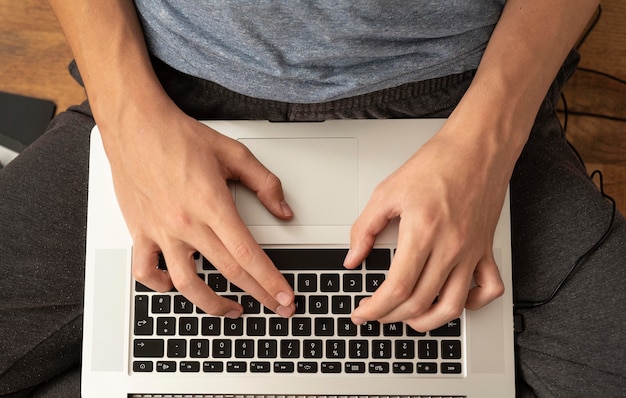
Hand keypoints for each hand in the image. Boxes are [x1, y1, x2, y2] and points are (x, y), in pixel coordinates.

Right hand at [101, 104, 295, 317]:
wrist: (136, 125)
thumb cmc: (179, 137)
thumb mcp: (233, 153)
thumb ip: (264, 183)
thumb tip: (284, 210)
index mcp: (212, 204)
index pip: (247, 253)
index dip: (270, 280)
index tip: (285, 297)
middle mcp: (186, 222)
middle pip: (228, 271)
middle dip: (258, 294)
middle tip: (275, 307)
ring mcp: (160, 230)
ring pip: (186, 283)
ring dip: (212, 304)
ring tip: (232, 311)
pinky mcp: (140, 231)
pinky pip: (145, 270)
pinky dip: (159, 285)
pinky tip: (174, 286)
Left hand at [344, 123, 506, 331]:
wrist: (476, 148)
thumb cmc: (436, 163)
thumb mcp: (387, 192)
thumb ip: (364, 228)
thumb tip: (352, 258)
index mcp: (423, 232)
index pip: (397, 288)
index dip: (375, 308)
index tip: (362, 312)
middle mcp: (450, 247)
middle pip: (420, 302)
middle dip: (391, 316)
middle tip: (375, 313)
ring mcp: (472, 251)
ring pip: (453, 306)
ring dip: (427, 322)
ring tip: (407, 318)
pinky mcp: (485, 249)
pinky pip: (488, 289)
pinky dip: (472, 304)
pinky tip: (452, 300)